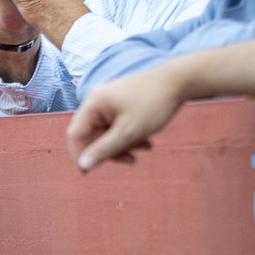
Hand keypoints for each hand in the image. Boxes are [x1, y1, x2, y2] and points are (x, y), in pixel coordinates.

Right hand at [66, 67, 185, 171]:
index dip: (79, 154)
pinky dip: (129, 136)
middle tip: (130, 160)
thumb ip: (104, 150)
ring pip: (107, 132)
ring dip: (123, 144)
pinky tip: (146, 142)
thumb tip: (83, 165)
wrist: (178, 81)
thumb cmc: (153, 104)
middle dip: (110, 150)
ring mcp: (109, 102)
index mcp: (93, 104)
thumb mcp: (129, 132)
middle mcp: (97, 101)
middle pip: (92, 134)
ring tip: (145, 148)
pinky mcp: (121, 104)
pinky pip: (117, 125)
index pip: (76, 134)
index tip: (88, 173)